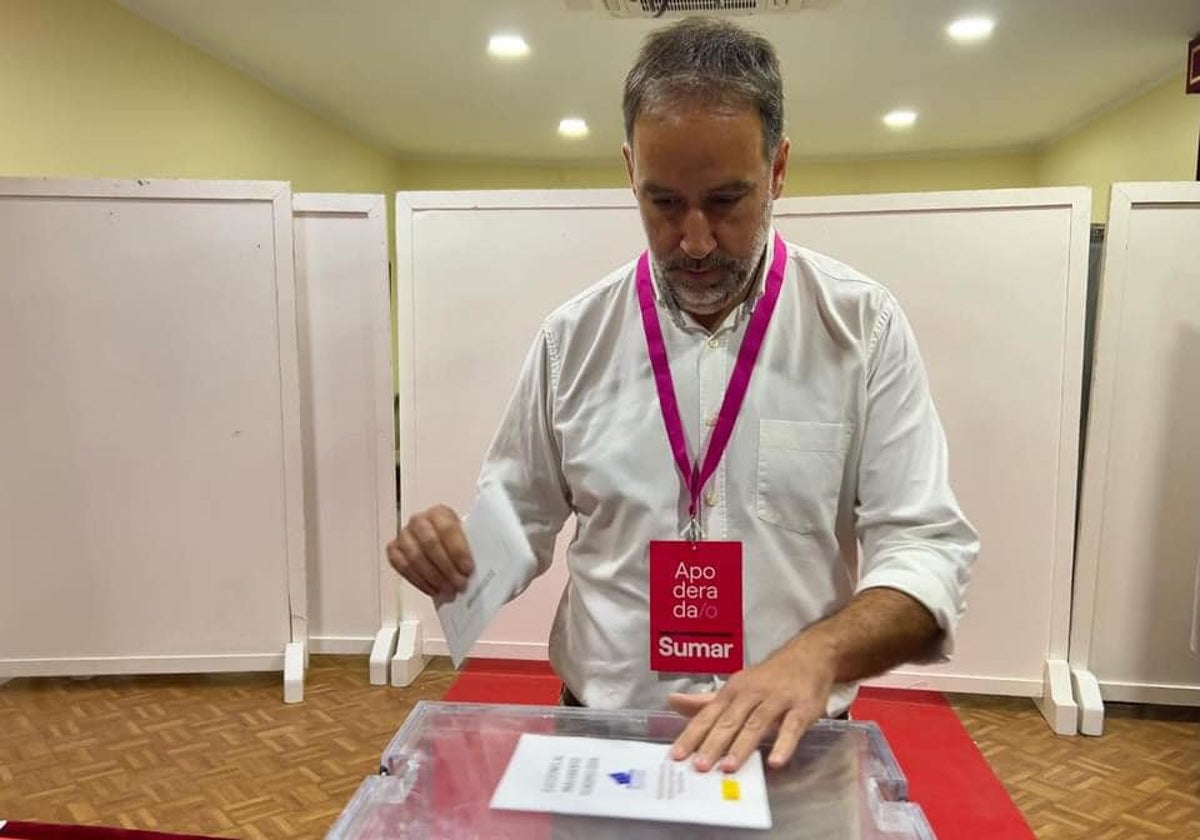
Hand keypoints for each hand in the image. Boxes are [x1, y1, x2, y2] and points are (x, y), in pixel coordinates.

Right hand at [386, 505, 473, 598]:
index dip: (458, 551)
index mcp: (440, 513)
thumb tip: (486, 562)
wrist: (442, 545)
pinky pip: (402, 566)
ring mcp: (404, 535)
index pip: (448, 529)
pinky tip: (433, 589)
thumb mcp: (469, 539)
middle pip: (430, 544)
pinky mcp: (394, 549)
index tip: (467, 569)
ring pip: (415, 557)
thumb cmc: (456, 542)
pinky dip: (418, 581)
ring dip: (433, 577)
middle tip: (459, 584)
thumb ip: (474, 547)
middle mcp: (419, 521)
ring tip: (448, 591)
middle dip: (446, 568)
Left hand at [667, 640, 835, 772]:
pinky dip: (784, 744)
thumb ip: (707, 701)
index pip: (708, 715)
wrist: (809, 655)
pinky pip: (792, 727)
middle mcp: (752, 694)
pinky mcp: (802, 707)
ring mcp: (777, 700)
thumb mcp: (736, 686)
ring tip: (729, 767)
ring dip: (742, 745)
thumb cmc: (768, 678)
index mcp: (733, 691)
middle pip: (729, 720)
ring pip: (756, 723)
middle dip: (713, 743)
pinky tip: (775, 761)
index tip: (677, 756)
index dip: (692, 735)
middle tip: (699, 766)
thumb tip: (673, 702)